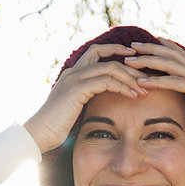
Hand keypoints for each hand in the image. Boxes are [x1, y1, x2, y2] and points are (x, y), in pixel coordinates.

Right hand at [24, 44, 148, 153]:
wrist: (38, 134)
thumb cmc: (55, 127)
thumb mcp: (73, 109)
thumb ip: (86, 100)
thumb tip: (103, 102)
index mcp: (72, 74)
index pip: (96, 52)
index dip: (116, 51)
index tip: (134, 60)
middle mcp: (73, 72)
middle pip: (105, 55)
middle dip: (128, 64)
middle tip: (145, 76)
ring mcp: (74, 79)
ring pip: (109, 68)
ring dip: (130, 77)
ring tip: (143, 90)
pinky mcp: (77, 89)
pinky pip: (106, 81)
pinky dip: (122, 86)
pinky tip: (132, 95)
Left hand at [124, 37, 184, 145]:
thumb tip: (183, 103)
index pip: (179, 56)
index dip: (164, 47)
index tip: (148, 42)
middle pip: (171, 55)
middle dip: (150, 49)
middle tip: (132, 45)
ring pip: (170, 65)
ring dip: (148, 61)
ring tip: (130, 61)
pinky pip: (175, 83)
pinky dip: (157, 81)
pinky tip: (142, 81)